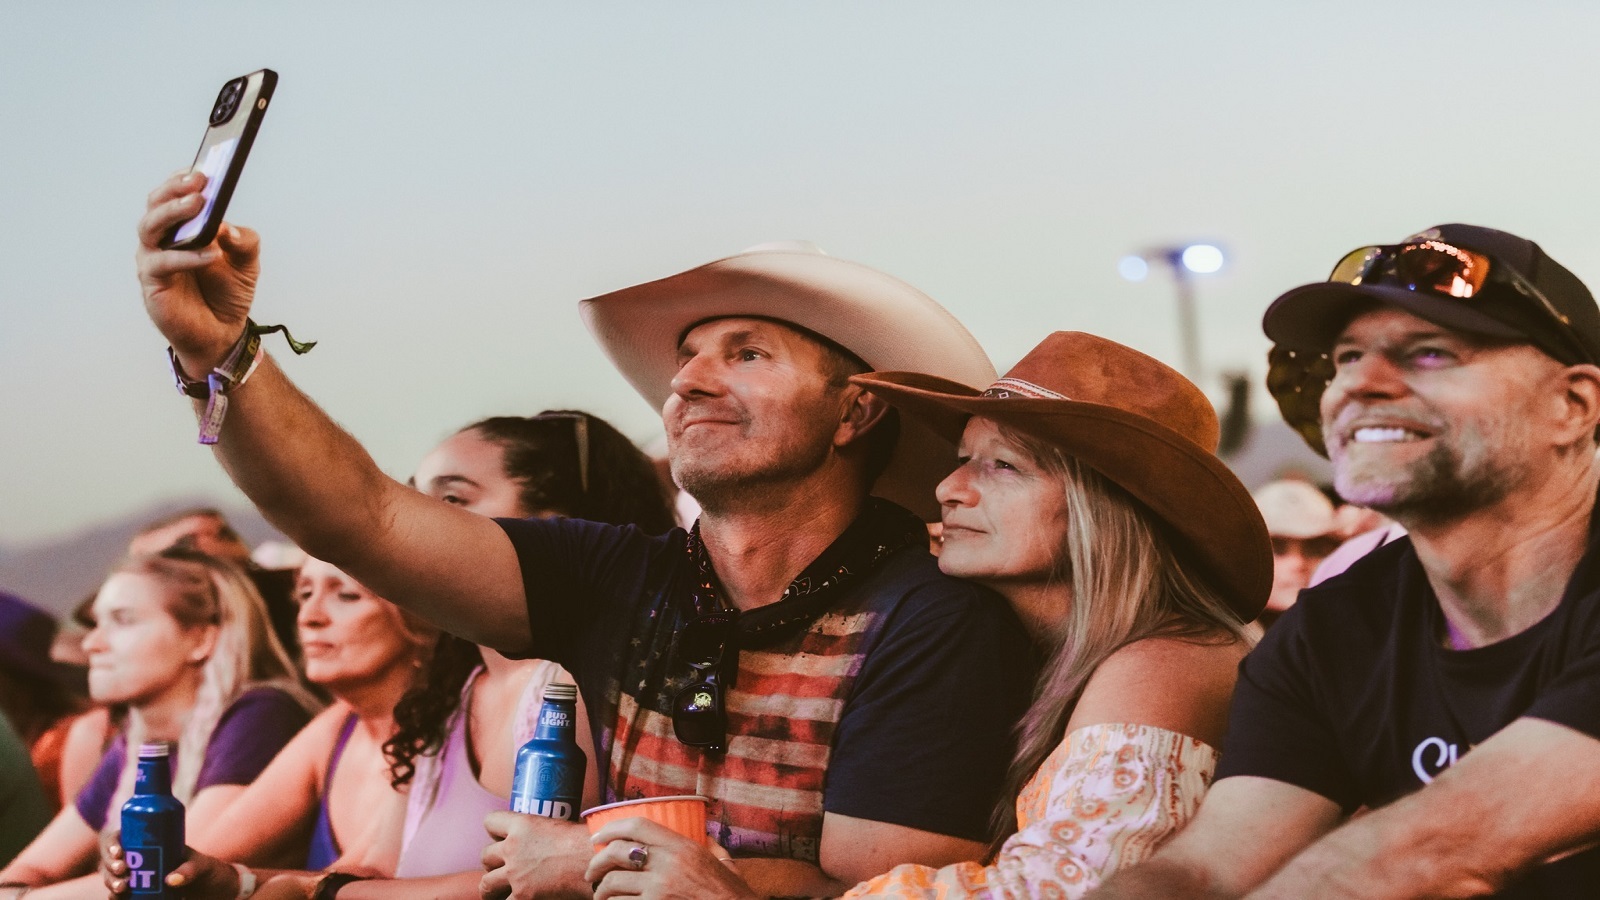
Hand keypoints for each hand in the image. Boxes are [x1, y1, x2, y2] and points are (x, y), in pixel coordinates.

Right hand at [104, 836, 239, 899]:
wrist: (213, 892)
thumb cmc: (207, 872)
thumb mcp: (202, 865)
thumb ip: (190, 870)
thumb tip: (170, 880)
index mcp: (150, 844)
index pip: (122, 837)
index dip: (113, 843)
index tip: (119, 851)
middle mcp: (138, 861)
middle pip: (112, 860)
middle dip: (110, 865)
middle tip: (122, 870)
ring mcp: (136, 880)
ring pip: (113, 879)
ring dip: (111, 883)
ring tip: (121, 888)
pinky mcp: (137, 897)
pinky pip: (120, 897)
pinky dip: (116, 898)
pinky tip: (117, 899)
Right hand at [136, 170, 262, 373]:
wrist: (222, 333)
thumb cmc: (228, 292)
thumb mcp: (247, 263)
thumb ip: (245, 242)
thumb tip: (230, 228)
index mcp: (181, 227)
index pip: (173, 195)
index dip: (182, 179)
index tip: (201, 168)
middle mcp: (161, 238)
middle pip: (156, 205)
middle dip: (175, 190)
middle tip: (199, 184)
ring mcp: (153, 259)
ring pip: (150, 227)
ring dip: (174, 213)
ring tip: (199, 204)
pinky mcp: (152, 283)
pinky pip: (163, 263)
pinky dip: (187, 256)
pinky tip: (211, 253)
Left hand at [479, 812, 591, 899]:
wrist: (593, 860)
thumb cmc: (584, 842)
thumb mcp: (556, 827)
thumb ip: (539, 833)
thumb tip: (540, 843)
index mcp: (521, 825)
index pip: (490, 822)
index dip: (494, 832)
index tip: (500, 839)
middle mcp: (512, 848)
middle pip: (485, 856)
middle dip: (491, 863)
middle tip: (499, 869)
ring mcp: (514, 873)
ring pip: (486, 883)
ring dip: (490, 888)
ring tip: (494, 893)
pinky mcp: (522, 895)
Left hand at [585, 818, 756, 899]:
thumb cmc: (732, 894)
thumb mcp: (723, 862)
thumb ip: (710, 846)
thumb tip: (704, 834)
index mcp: (682, 847)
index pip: (637, 826)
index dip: (610, 828)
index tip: (597, 837)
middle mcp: (667, 865)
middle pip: (616, 853)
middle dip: (596, 863)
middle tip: (591, 873)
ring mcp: (658, 890)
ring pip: (613, 883)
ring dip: (601, 891)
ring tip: (600, 895)